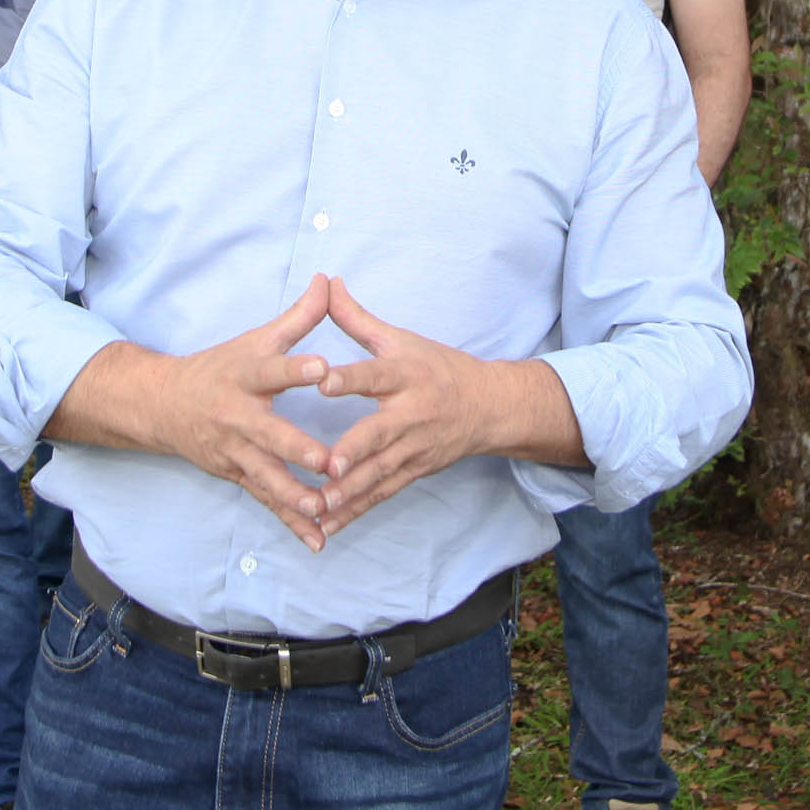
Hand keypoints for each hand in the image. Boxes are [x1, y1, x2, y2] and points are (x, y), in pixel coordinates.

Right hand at [142, 275, 338, 548]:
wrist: (163, 406)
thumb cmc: (220, 367)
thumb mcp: (255, 339)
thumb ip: (298, 317)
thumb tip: (326, 280)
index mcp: (246, 377)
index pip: (272, 370)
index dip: (296, 368)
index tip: (323, 369)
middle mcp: (238, 417)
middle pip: (269, 435)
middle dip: (297, 450)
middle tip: (328, 461)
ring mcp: (235, 451)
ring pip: (267, 477)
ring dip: (296, 496)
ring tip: (326, 508)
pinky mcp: (237, 475)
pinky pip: (267, 501)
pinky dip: (291, 522)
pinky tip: (319, 539)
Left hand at [312, 278, 511, 535]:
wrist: (490, 407)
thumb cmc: (438, 368)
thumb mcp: (402, 339)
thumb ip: (358, 319)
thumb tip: (327, 284)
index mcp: (406, 375)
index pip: (375, 374)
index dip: (350, 378)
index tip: (322, 382)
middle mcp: (411, 413)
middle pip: (380, 433)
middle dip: (354, 451)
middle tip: (327, 465)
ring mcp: (414, 447)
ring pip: (379, 473)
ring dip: (349, 491)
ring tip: (319, 506)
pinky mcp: (413, 472)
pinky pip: (381, 494)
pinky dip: (356, 510)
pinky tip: (328, 525)